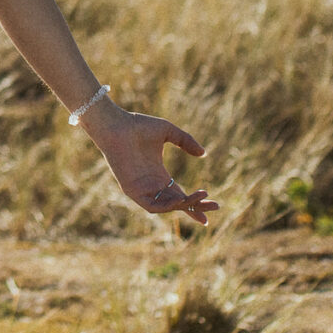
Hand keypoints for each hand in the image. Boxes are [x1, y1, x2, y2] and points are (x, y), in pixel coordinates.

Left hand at [85, 103, 218, 226]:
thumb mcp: (168, 132)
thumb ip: (185, 142)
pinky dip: (167, 206)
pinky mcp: (132, 191)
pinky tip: (181, 200)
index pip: (180, 194)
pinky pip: (152, 206)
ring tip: (201, 196)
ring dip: (185, 205)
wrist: (116, 125)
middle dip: (196, 206)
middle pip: (178, 203)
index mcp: (159, 174)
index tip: (214, 205)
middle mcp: (151, 185)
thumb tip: (203, 153)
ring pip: (167, 206)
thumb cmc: (138, 126)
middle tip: (216, 205)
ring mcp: (142, 189)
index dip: (196, 201)